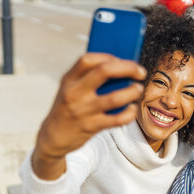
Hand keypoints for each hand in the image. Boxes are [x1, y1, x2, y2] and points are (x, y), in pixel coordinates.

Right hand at [32, 53, 145, 179]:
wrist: (53, 137)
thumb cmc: (68, 108)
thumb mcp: (70, 89)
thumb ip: (87, 78)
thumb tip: (121, 67)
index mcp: (68, 80)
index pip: (88, 59)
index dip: (109, 56)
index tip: (122, 59)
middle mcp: (74, 93)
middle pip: (104, 71)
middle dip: (128, 68)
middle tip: (140, 71)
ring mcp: (83, 111)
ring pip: (115, 97)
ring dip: (132, 92)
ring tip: (138, 89)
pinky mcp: (91, 127)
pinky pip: (117, 119)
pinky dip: (129, 113)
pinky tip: (132, 109)